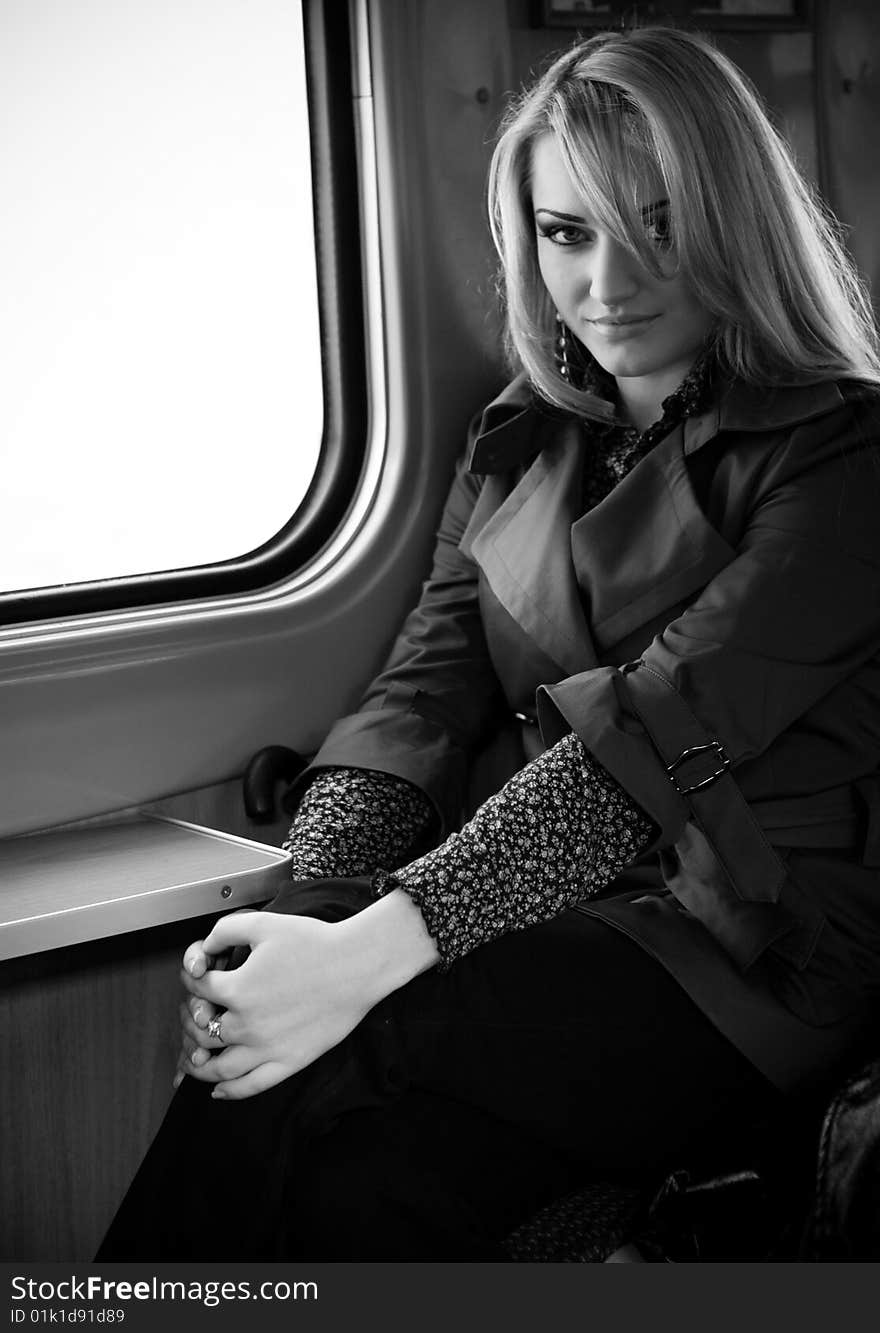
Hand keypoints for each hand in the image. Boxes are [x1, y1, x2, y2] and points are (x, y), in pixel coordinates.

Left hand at [175, 890, 438, 1100]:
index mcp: (237, 989)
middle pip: (201, 1030)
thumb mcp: (263, 924)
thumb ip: (224, 931)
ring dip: (198, 1065)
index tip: (196, 975)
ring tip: (193, 1060)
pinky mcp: (288, 1062)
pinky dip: (229, 1091)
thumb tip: (203, 947)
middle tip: (192, 1013)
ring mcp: (266, 1048)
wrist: (357, 965)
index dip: (190, 978)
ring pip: (217, 1068)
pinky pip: (250, 1086)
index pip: (197, 989)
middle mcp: (246, 1024)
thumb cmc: (314, 943)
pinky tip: (218, 1091)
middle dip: (190, 1020)